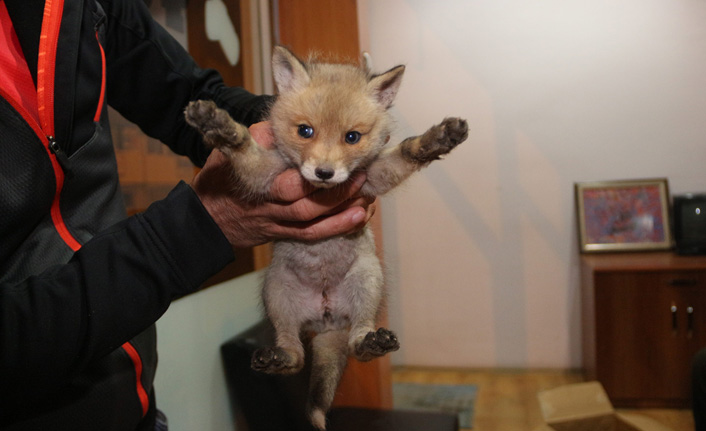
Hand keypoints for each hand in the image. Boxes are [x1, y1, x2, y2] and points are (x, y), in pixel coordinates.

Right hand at [191, 122, 375, 247]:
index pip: (282, 175)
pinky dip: (337, 227)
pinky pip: (312, 235)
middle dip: (332, 190)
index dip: (307, 166)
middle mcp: (267, 205)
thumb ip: (254, 139)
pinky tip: (358, 217)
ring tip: (365, 194)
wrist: (206, 223)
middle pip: (303, 201)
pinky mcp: (283, 234)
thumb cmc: (219, 181)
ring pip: (311, 220)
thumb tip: (279, 124)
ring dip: (340, 208)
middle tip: (359, 173)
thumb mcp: (228, 154)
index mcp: (254, 181)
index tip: (331, 150)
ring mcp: (276, 222)